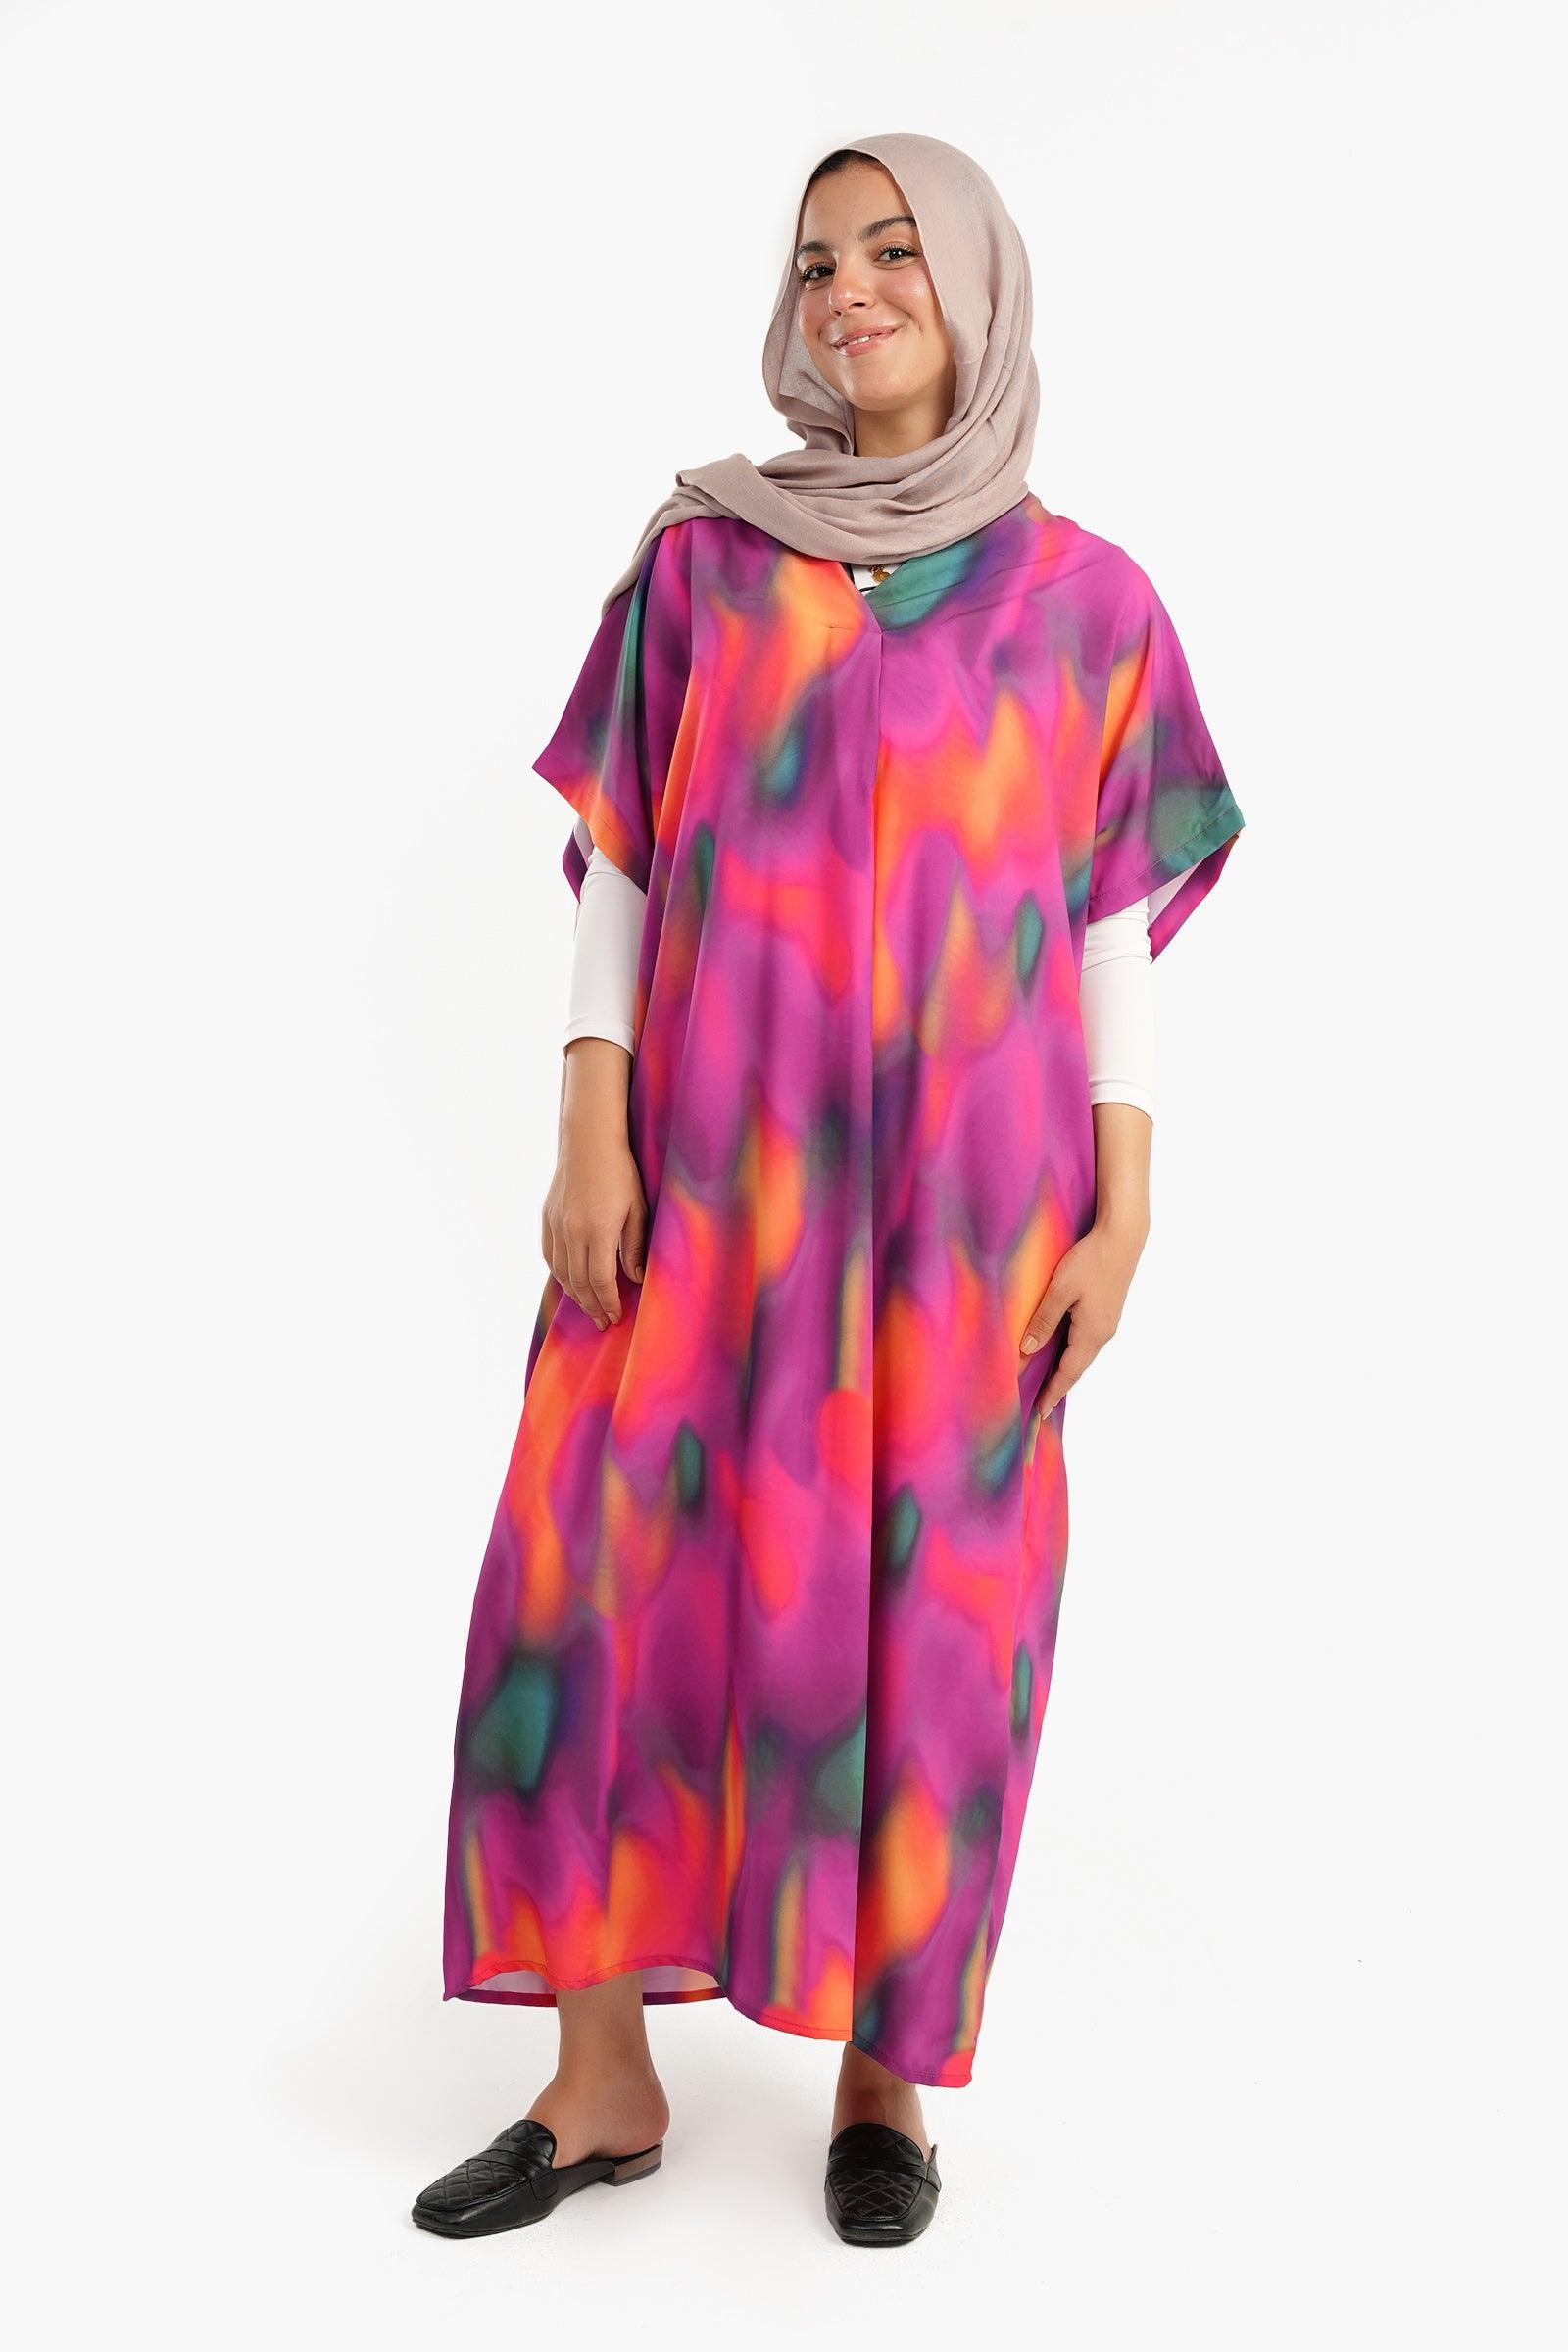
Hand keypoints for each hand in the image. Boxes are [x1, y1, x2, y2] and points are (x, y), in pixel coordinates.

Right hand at [543, 1041, 646, 1329]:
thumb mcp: (637, 1209)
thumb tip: (635, 1278)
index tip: (615, 1317)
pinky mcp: (548, 1217)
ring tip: (588, 1307)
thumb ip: (633, 1247)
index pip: (601, 1281)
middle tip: (603, 1321)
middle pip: (579, 1282)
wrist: (588, 1140)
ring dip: (575, 1294)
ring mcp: (556, 1225)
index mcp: (597, 1232)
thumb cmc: (621, 1172)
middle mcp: (572, 1233)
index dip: (608, 1303)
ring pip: (562, 1272)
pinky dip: (559, 1273)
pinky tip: (568, 1281)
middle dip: (592, 1306)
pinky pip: (550, 1255)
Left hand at [1019, 1213, 1147, 1413]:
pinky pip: (1087, 1342)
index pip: (1068, 1373)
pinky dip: (1073, 1354)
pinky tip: (1061, 1351)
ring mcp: (1107, 1324)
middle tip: (1039, 1404)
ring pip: (1082, 1355)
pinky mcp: (1107, 1313)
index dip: (1052, 1393)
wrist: (1123, 1238)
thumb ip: (1044, 1320)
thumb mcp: (1060, 1289)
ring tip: (1047, 1383)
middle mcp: (1103, 1334)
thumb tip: (1027, 1350)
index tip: (1039, 1412)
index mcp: (1091, 1333)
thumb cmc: (1091, 1260)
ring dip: (1065, 1371)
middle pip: (1077, 1369)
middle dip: (1058, 1387)